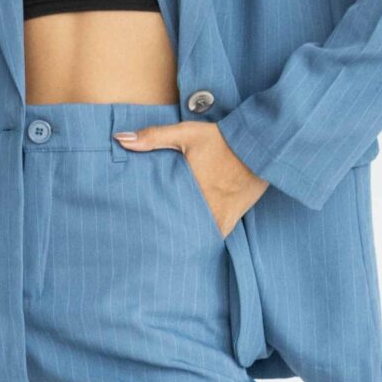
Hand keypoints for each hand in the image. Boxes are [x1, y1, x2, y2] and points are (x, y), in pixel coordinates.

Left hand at [112, 120, 267, 237]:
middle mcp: (204, 210)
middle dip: (164, 237)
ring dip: (184, 241)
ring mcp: (220, 216)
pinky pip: (216, 236)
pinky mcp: (232, 217)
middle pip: (179, 233)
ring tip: (166, 248)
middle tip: (146, 243)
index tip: (136, 231)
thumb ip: (153, 137)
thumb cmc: (222, 139)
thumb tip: (120, 138)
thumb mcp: (187, 133)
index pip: (163, 217)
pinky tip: (193, 245)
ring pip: (197, 238)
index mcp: (189, 192)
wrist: (260, 146)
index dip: (149, 227)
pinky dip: (205, 239)